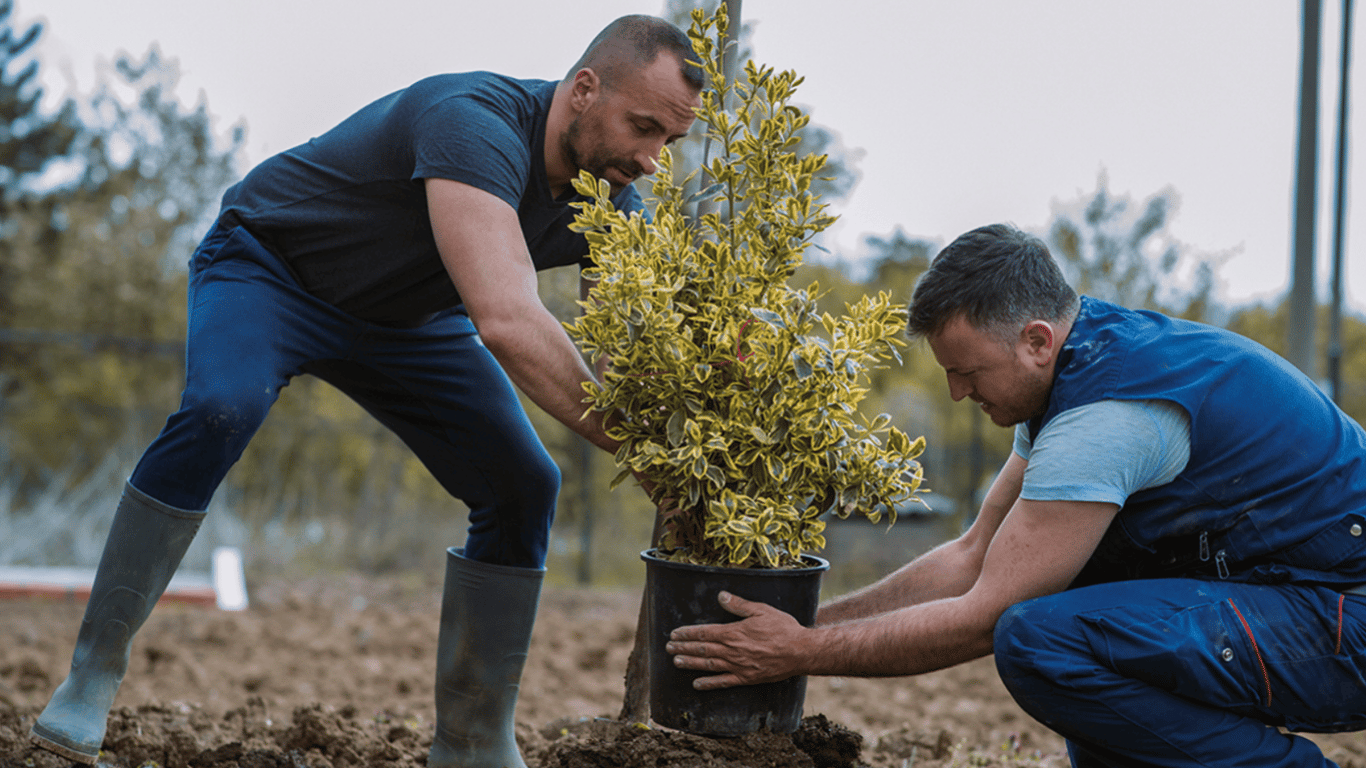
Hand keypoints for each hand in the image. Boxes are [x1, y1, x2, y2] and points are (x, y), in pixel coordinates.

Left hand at [664, 591, 805, 689]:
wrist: (800, 651)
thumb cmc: (782, 628)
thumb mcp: (761, 610)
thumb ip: (739, 604)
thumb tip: (721, 596)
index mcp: (734, 632)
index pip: (704, 633)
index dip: (688, 633)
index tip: (675, 633)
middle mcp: (732, 650)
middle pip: (702, 649)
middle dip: (683, 647)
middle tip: (668, 647)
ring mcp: (738, 666)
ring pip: (708, 665)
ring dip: (690, 663)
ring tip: (676, 661)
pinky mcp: (746, 678)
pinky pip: (723, 682)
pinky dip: (708, 683)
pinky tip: (696, 683)